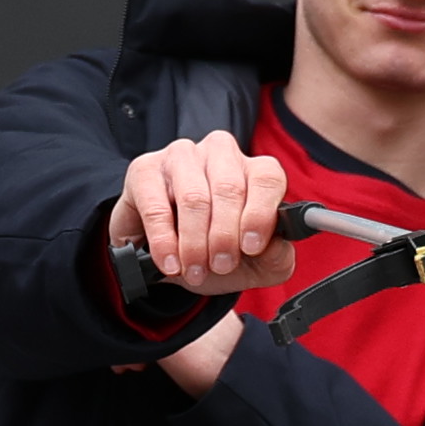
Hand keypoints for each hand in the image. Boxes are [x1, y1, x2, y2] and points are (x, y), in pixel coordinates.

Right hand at [110, 133, 287, 301]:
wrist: (166, 259)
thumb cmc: (213, 250)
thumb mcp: (253, 264)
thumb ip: (276, 259)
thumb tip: (279, 248)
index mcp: (253, 170)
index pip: (267, 178)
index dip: (260, 215)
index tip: (252, 248)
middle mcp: (220, 154)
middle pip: (229, 189)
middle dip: (225, 237)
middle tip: (220, 266)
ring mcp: (182, 157)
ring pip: (195, 198)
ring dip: (195, 242)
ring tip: (195, 271)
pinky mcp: (146, 170)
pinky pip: (157, 208)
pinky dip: (165, 242)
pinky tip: (170, 264)